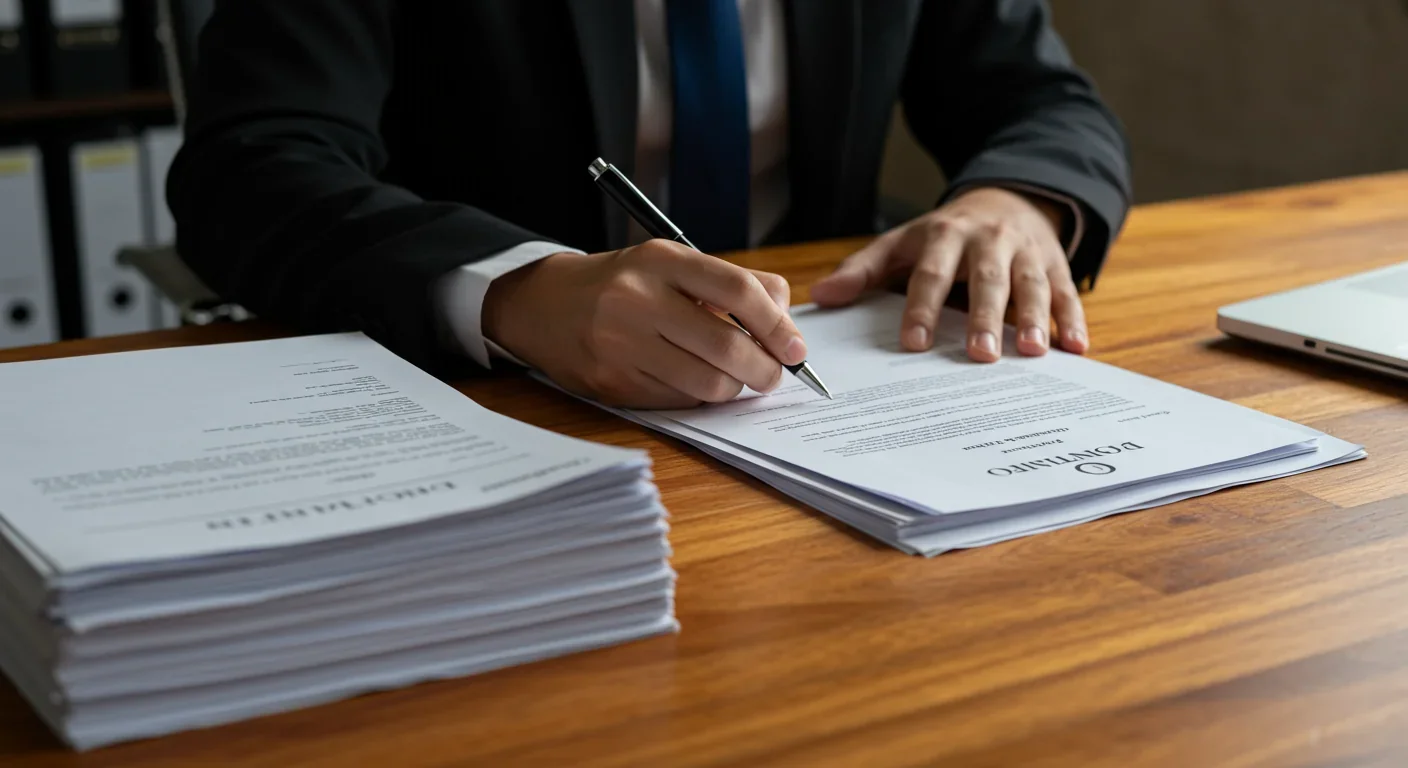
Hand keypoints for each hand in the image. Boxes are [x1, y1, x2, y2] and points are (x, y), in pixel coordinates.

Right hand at [482, 239, 806, 408]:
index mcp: (661, 261)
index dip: (777, 325)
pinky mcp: (612, 383)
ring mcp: (621, 345)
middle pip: (727, 346)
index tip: (796, 348)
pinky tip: (694, 381)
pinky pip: (678, 400)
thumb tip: (785, 320)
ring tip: (734, 378)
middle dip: (765, 369)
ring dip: (734, 388)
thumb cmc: (623, 284)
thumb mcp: (672, 264)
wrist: (543, 306)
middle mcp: (638, 300)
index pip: (738, 291)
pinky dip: (699, 397)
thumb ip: (733, 283)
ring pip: (706, 384)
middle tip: (773, 374)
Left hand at [810, 187, 1088, 361]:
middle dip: (983, 317)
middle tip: (979, 356)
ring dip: (1032, 319)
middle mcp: (988, 241)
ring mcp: (1025, 252)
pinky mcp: (1055, 263)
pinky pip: (1066, 291)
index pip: (930, 274)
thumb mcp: (901, 243)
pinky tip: (1075, 346)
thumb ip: (863, 271)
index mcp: (944, 236)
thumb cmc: (943, 235)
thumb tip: (821, 297)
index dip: (922, 309)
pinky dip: (1072, 318)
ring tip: (1030, 353)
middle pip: (986, 280)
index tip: (913, 344)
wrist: (1006, 198)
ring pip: (1031, 284)